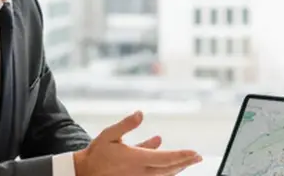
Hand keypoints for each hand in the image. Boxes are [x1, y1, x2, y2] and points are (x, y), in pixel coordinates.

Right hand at [73, 111, 202, 175]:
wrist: (85, 173)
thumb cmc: (97, 153)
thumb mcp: (109, 135)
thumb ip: (126, 124)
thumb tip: (140, 113)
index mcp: (136, 159)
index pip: (166, 158)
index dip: (182, 156)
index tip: (195, 152)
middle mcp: (140, 172)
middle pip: (169, 169)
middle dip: (185, 162)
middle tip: (198, 157)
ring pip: (163, 175)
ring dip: (177, 168)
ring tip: (188, 161)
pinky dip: (165, 171)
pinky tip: (170, 166)